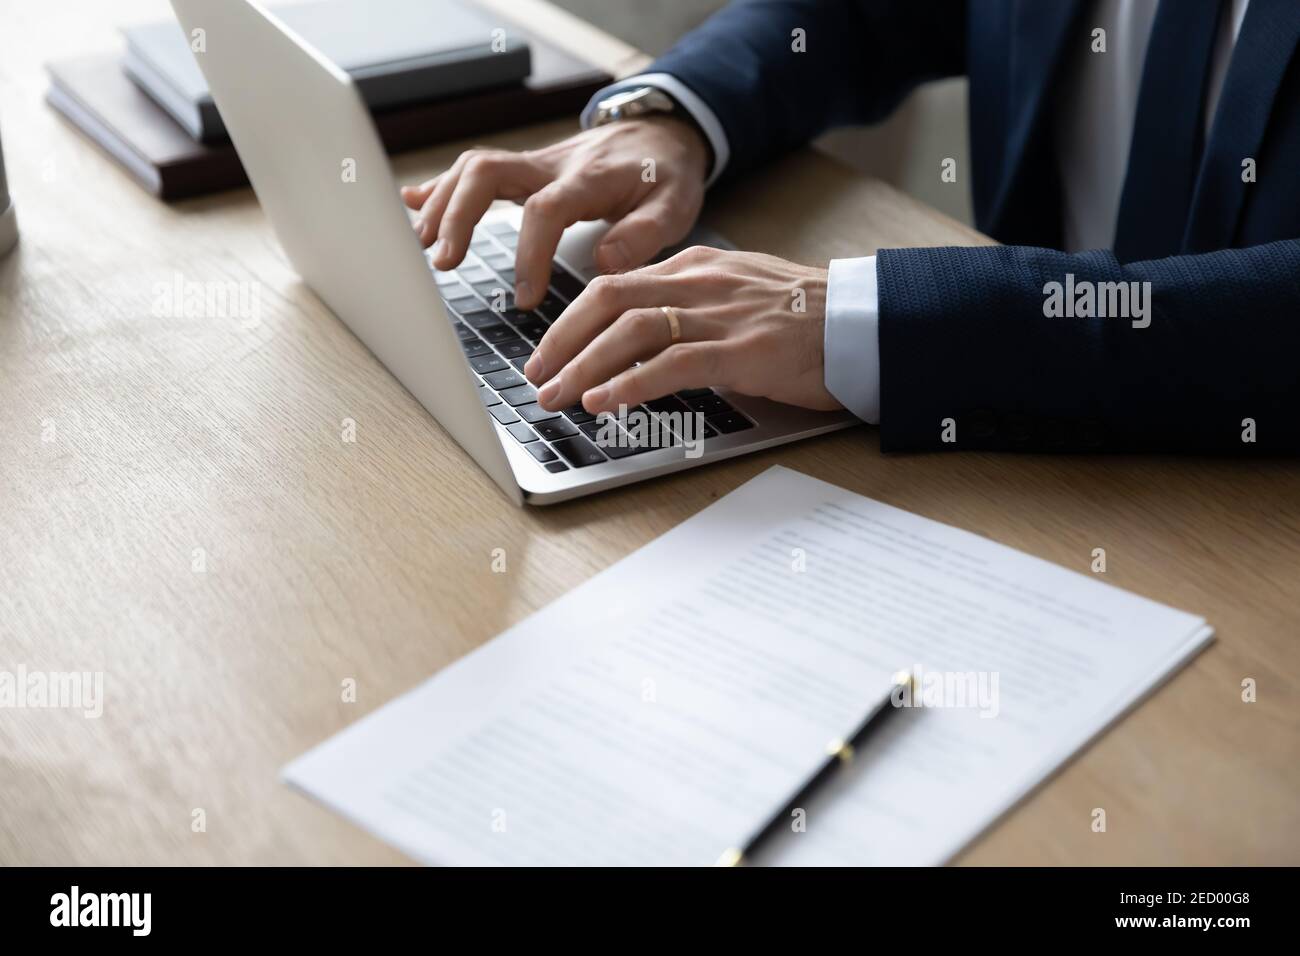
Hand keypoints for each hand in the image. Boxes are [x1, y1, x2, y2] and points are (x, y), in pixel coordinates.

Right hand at [400, 117, 708, 309]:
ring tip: (423, 246)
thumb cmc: (665, 175)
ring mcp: (533, 165)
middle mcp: (552, 166)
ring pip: (473, 169)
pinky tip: (411, 206)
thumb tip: (605, 264)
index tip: (525, 298)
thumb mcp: (675, 205)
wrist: (662, 133)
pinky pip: (474, 171)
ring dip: (442, 204)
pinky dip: (440, 187)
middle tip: (443, 262)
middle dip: (458, 215)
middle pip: (487, 173)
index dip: (529, 253)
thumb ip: (645, 234)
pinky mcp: (523, 170)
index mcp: (589, 179)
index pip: (546, 209)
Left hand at [523, 246, 843, 414]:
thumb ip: (690, 310)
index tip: (547, 352)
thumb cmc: (805, 319)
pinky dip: (629, 383)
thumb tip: (643, 343)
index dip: (570, 319)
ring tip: (556, 396)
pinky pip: (673, 363)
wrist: (867, 322)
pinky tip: (602, 402)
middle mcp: (701, 284)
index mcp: (696, 269)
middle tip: (535, 376)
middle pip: (608, 298)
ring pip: (632, 329)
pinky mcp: (744, 351)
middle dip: (561, 339)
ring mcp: (722, 315)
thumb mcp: (737, 299)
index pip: (614, 284)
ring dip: (583, 365)